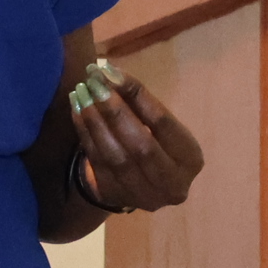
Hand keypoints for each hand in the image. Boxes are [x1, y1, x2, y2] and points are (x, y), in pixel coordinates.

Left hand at [69, 61, 203, 211]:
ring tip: (83, 92)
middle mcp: (171, 183)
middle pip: (140, 145)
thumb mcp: (160, 125)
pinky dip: (85, 132)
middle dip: (114, 111)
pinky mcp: (114, 195)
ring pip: (115, 155)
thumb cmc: (158, 144)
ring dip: (95, 120)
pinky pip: (96, 161)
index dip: (137, 96)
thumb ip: (141, 103)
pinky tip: (77, 109)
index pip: (163, 123)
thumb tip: (109, 73)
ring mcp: (141, 194)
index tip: (112, 71)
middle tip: (94, 82)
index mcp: (190, 159)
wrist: (145, 187)